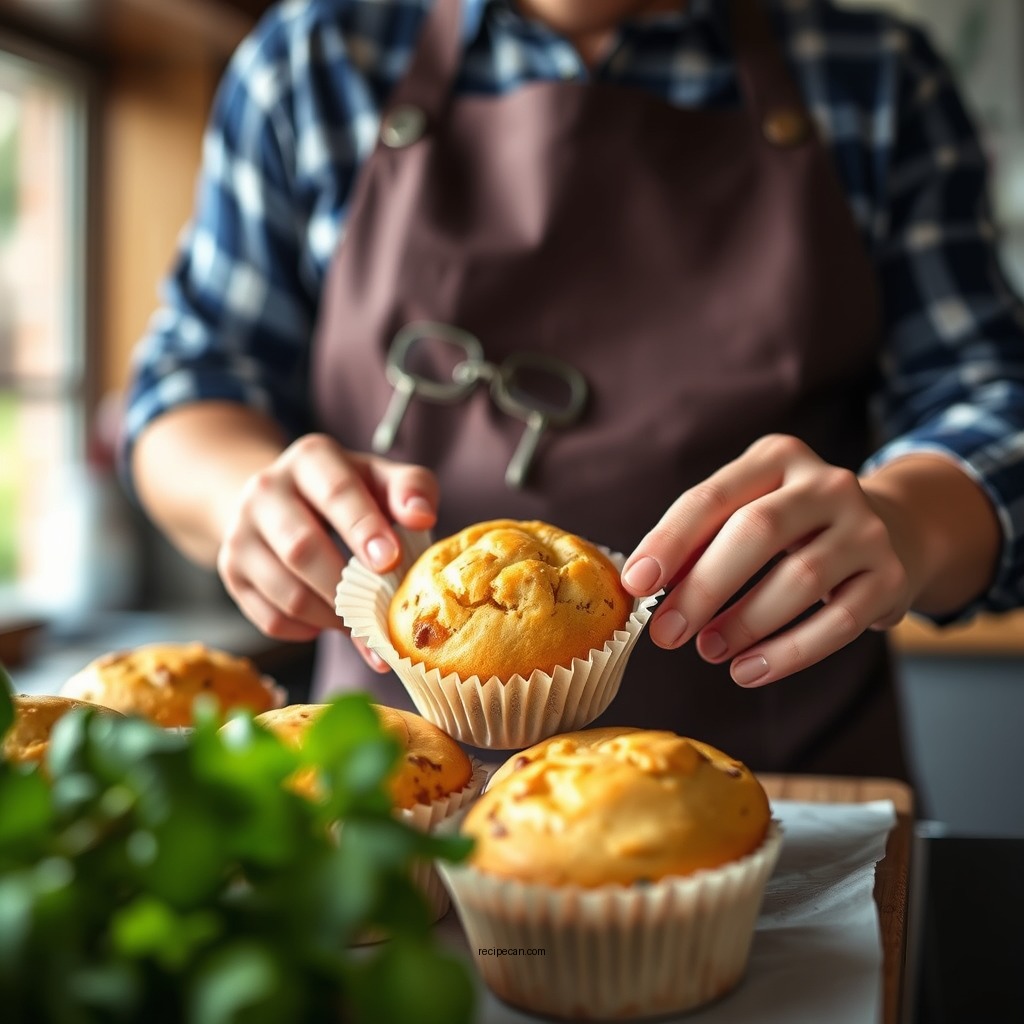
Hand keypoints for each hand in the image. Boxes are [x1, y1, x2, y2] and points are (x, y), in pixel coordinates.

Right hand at [216, 434, 437, 669]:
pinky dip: (307, 630)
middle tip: (382, 611)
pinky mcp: (231, 571)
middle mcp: (266, 490)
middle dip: (347, 586)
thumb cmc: (348, 493)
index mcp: (311, 458)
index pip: (336, 492)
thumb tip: (422, 517)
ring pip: (287, 591)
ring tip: (363, 621)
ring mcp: (241, 532)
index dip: (363, 528)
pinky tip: (328, 620)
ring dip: (332, 617)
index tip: (390, 560)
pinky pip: (271, 618)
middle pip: (302, 548)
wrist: (283, 498)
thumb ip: (411, 490)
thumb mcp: (382, 479)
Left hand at [620, 434, 915, 686]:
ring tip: (708, 651)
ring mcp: (866, 529)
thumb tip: (646, 585)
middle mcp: (826, 485)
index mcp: (777, 458)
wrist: (897, 530)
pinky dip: (788, 654)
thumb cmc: (795, 528)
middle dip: (703, 588)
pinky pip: (839, 623)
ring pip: (800, 580)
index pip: (712, 497)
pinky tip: (749, 671)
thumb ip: (701, 541)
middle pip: (757, 532)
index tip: (635, 584)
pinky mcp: (891, 577)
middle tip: (667, 633)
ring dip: (744, 624)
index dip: (669, 541)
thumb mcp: (749, 513)